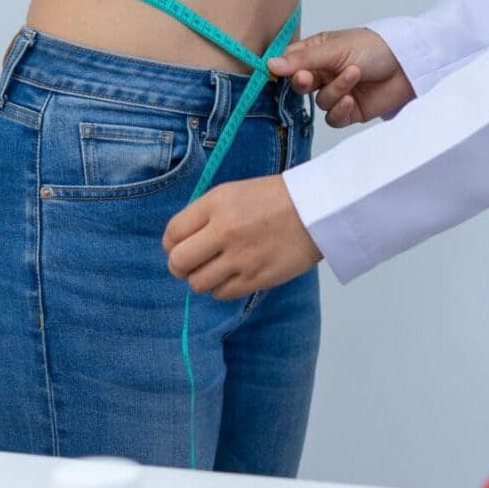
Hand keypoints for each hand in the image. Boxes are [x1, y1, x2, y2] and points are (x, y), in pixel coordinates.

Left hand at [163, 175, 322, 299]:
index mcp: (216, 204)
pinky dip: (222, 288)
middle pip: (178, 262)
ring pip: (197, 283)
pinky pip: (222, 294)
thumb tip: (182, 240)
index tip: (179, 246)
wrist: (317, 211)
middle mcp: (224, 231)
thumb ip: (205, 214)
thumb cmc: (277, 199)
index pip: (173, 233)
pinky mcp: (256, 278)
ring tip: (216, 270)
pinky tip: (233, 276)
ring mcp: (240, 257)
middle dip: (179, 266)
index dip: (171, 244)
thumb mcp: (234, 193)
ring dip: (202, 279)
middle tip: (191, 264)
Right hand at [268, 28, 414, 127]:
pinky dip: (340, 110)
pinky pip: (333, 118)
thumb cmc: (374, 47)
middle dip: (304, 83)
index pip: (290, 62)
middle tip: (309, 78)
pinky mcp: (350, 111)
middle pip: (300, 85)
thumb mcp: (334, 49)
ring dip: (335, 91)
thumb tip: (270, 65)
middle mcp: (325, 73)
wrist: (407, 65)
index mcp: (318, 52)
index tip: (276, 72)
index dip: (283, 69)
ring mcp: (337, 92)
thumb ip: (302, 60)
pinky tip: (351, 100)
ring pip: (320, 102)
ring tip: (354, 75)